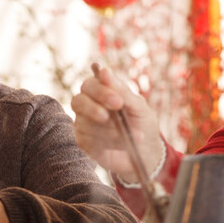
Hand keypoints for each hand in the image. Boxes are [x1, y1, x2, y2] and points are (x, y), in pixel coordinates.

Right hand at [70, 65, 164, 181]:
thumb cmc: (141, 123)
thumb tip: (104, 71)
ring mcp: (83, 124)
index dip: (101, 91)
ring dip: (109, 130)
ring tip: (130, 135)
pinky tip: (122, 144)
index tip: (118, 102)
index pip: (90, 85)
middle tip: (111, 116)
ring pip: (85, 123)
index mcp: (100, 92)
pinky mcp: (83, 142)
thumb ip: (122, 91)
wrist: (146, 151)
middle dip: (94, 108)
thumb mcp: (138, 106)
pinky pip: (89, 140)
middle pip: (77, 101)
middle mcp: (87, 106)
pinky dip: (108, 142)